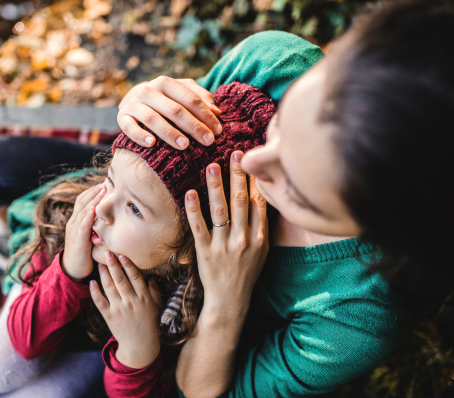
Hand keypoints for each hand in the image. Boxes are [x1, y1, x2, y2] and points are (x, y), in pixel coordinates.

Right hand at [62, 184, 105, 282]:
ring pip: (82, 212)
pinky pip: (82, 226)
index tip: (102, 184)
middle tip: (104, 183)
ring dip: (92, 200)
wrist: (74, 269)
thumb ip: (96, 225)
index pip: (82, 201)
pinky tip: (94, 210)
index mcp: (76, 221)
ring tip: (101, 191)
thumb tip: (108, 216)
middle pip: (82, 203)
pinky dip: (88, 217)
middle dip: (93, 192)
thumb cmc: (85, 252)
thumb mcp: (90, 235)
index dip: (91, 192)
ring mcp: (74, 231)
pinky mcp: (78, 241)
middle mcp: (73, 223)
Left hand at [90, 251, 162, 368]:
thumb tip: (151, 276)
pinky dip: (94, 292)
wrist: (140, 345)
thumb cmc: (149, 324)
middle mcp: (131, 302)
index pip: (135, 277)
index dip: (128, 265)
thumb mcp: (155, 306)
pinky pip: (99, 302)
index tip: (122, 255)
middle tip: (106, 253)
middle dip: (113, 264)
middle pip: (120, 279)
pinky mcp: (109, 317)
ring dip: (103, 274)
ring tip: (99, 264)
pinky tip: (91, 282)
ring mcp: (119, 309)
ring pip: (109, 287)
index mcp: (144, 298)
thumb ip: (153, 290)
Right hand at [117, 76, 222, 149]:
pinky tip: (152, 144)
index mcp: (166, 82)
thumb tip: (217, 112)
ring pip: (152, 118)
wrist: (134, 101)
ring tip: (184, 145)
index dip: (205, 115)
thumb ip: (201, 99)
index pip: (190, 99)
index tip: (218, 131)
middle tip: (208, 142)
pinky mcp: (122, 117)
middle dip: (193, 126)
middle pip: (174, 109)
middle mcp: (148, 90)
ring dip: (169, 132)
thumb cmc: (165, 99)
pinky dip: (139, 135)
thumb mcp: (183, 94)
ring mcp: (133, 104)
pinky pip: (129, 127)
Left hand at [185, 151, 268, 322]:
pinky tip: (190, 192)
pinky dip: (194, 209)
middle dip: (238, 176)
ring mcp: (224, 246)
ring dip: (216, 186)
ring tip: (212, 166)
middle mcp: (244, 240)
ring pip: (220, 211)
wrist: (230, 300)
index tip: (254, 161)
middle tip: (236, 154)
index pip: (259, 203)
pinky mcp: (205, 252)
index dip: (256, 180)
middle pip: (240, 202)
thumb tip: (263, 197)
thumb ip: (262, 225)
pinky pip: (199, 227)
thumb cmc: (247, 272)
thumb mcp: (263, 250)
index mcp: (260, 238)